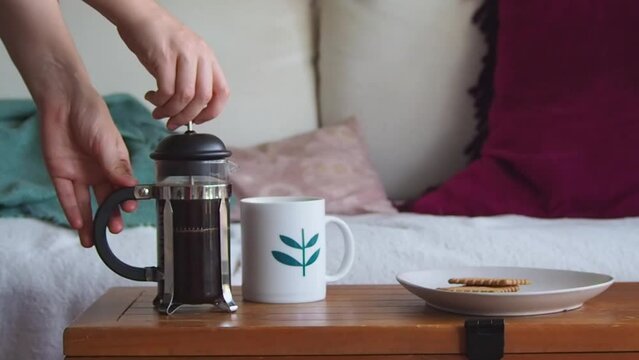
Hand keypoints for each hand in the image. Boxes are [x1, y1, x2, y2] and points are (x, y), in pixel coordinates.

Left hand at [40, 87, 136, 246]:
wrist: (64, 102)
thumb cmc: (92, 116)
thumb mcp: (108, 142)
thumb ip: (116, 166)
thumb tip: (132, 186)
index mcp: (116, 164)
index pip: (124, 187)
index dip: (127, 199)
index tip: (130, 209)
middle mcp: (99, 172)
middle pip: (106, 199)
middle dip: (111, 216)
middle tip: (114, 229)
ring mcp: (80, 174)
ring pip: (86, 203)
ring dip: (90, 221)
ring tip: (93, 240)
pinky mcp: (61, 174)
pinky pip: (66, 196)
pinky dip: (72, 210)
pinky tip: (78, 224)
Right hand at [116, 9, 229, 129]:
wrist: (139, 15)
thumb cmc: (159, 37)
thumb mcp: (184, 58)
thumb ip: (190, 80)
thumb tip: (188, 110)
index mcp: (208, 58)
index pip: (222, 92)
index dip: (212, 112)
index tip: (198, 120)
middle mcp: (199, 56)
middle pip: (203, 98)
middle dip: (187, 117)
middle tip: (173, 123)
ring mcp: (183, 55)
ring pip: (185, 96)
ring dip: (171, 111)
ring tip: (159, 113)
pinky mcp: (164, 56)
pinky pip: (166, 89)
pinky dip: (159, 101)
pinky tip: (152, 98)